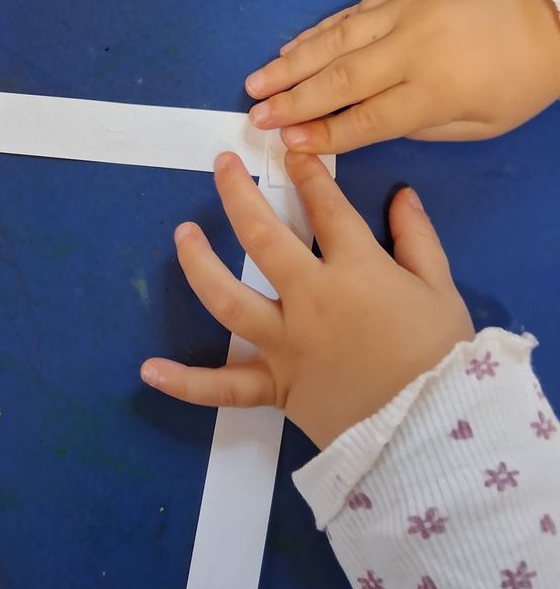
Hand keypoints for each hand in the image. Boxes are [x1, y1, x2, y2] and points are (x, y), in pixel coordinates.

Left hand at [140, 152, 474, 448]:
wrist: (434, 436)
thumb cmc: (440, 359)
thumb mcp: (440, 290)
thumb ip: (417, 238)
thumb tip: (402, 193)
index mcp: (356, 272)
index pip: (327, 209)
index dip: (308, 175)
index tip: (291, 152)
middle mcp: (310, 300)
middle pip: (263, 237)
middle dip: (238, 195)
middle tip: (221, 165)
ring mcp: (285, 344)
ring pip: (228, 299)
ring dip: (199, 265)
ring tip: (182, 234)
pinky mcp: (274, 386)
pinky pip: (224, 387)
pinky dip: (185, 383)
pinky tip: (148, 369)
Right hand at [244, 0, 559, 153]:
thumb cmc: (527, 73)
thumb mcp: (486, 120)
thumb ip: (423, 126)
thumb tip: (371, 121)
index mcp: (435, 90)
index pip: (365, 119)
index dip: (323, 134)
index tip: (286, 143)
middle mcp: (411, 50)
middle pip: (339, 79)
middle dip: (292, 100)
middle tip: (254, 114)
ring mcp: (404, 13)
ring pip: (335, 41)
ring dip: (291, 63)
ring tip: (257, 81)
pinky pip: (350, 13)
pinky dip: (316, 31)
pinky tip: (291, 46)